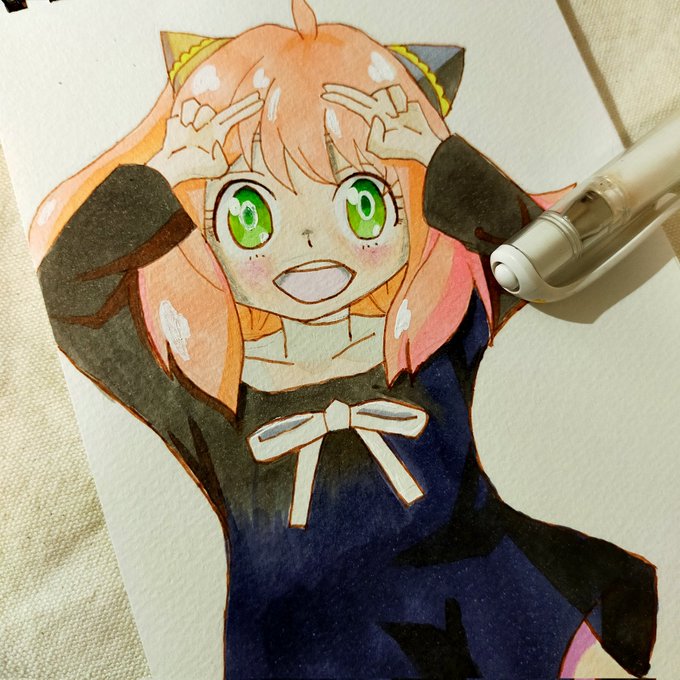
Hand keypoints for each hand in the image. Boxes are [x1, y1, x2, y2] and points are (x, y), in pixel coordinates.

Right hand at [148, 93, 262, 185]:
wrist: (172, 166)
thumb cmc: (194, 168)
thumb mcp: (216, 169)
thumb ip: (223, 158)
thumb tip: (216, 143)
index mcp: (218, 133)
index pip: (236, 118)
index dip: (248, 110)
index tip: (260, 102)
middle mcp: (209, 124)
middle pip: (229, 109)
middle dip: (245, 103)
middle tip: (259, 94)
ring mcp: (196, 119)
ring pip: (203, 107)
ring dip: (199, 119)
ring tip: (193, 131)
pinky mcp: (181, 115)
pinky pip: (188, 105)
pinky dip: (185, 116)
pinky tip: (183, 127)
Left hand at [321, 84, 443, 165]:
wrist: (423, 143)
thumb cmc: (402, 149)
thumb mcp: (380, 150)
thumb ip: (371, 137)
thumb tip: (376, 117)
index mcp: (372, 118)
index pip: (352, 105)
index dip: (338, 98)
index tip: (323, 93)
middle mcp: (378, 107)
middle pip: (356, 96)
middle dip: (340, 92)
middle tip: (324, 87)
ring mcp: (390, 101)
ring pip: (381, 94)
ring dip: (389, 108)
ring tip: (399, 121)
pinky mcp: (403, 96)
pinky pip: (395, 91)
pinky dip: (400, 103)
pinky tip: (405, 114)